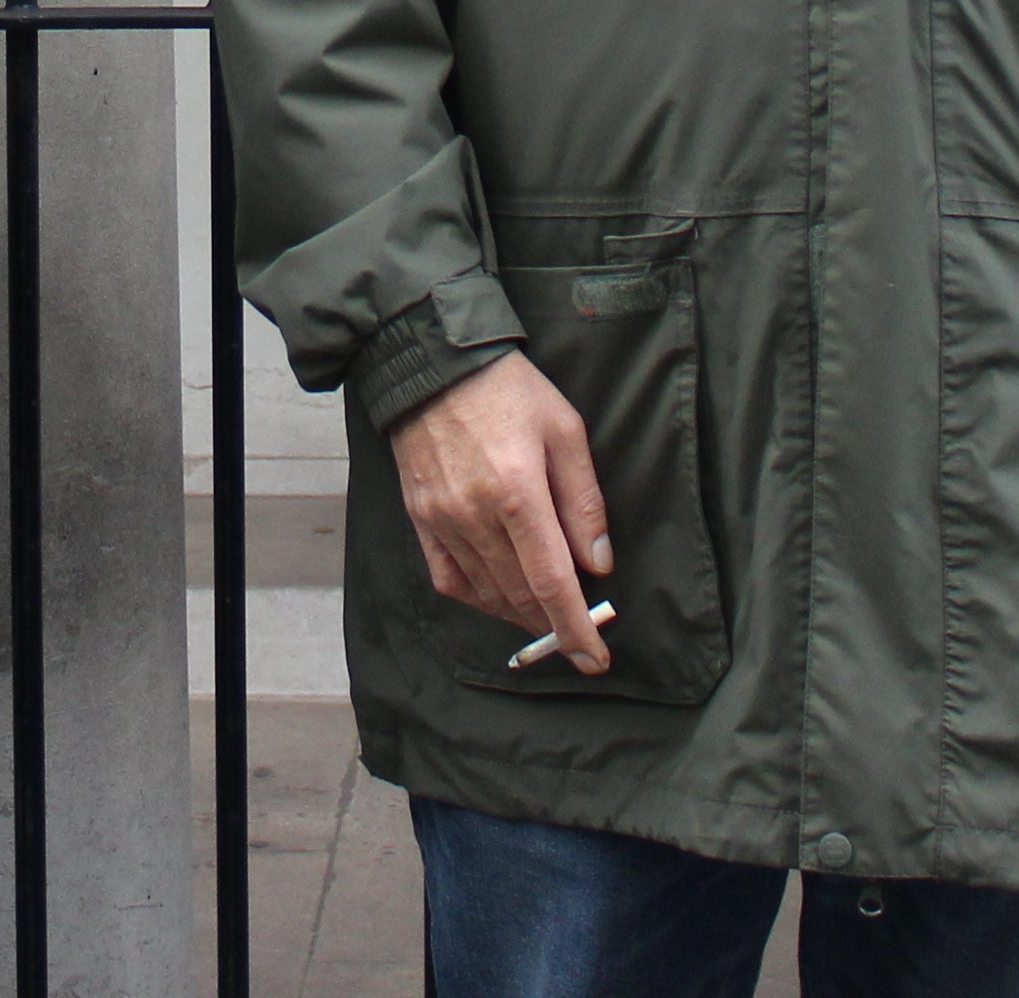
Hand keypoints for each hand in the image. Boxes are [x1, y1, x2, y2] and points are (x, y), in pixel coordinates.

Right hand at [387, 351, 612, 671]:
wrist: (434, 363)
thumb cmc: (508, 389)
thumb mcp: (565, 430)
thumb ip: (584, 501)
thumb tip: (597, 564)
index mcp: (518, 492)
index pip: (551, 581)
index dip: (576, 627)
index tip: (594, 657)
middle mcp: (476, 515)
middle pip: (519, 595)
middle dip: (554, 625)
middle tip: (580, 632)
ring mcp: (443, 520)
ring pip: (486, 593)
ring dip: (520, 615)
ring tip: (546, 615)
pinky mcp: (421, 518)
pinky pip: (449, 579)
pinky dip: (478, 599)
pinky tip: (499, 598)